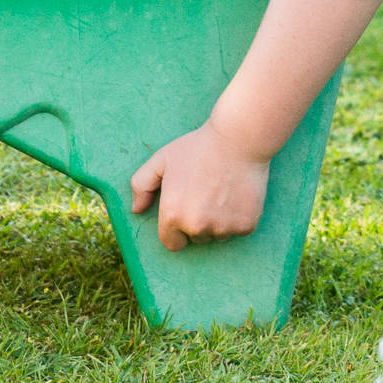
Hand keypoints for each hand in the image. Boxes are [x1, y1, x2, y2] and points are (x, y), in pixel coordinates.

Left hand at [128, 122, 271, 251]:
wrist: (238, 140)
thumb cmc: (197, 148)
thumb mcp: (161, 160)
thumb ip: (141, 185)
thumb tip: (136, 210)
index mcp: (173, 215)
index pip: (171, 243)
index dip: (176, 229)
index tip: (184, 211)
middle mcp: (197, 227)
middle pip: (196, 238)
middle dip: (198, 222)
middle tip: (205, 193)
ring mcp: (223, 228)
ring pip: (218, 235)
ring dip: (219, 221)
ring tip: (222, 191)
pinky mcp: (246, 226)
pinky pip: (240, 230)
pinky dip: (239, 217)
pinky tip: (237, 194)